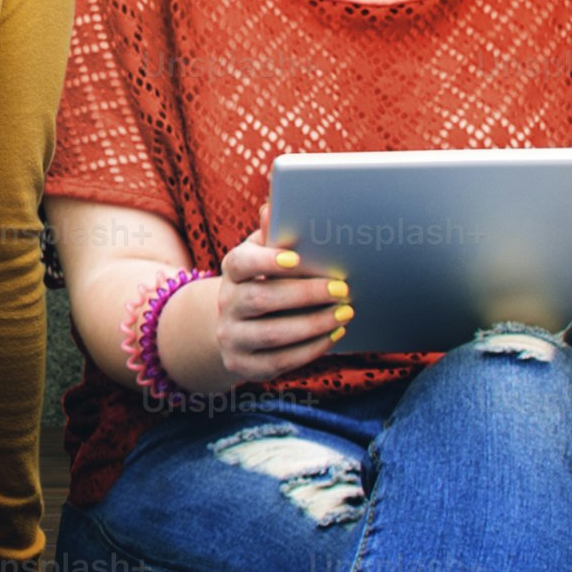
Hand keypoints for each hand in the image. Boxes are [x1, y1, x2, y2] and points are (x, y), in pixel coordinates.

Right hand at [202, 199, 354, 385]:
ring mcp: (231, 338)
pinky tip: (334, 335)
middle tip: (342, 288)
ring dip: (314, 324)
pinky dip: (311, 349)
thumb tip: (272, 206)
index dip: (266, 261)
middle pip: (262, 299)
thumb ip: (271, 235)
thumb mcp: (262, 255)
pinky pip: (279, 361)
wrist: (235, 325)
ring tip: (345, 312)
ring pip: (273, 334)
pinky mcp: (243, 366)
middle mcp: (226, 304)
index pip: (241, 263)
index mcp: (231, 271)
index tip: (295, 258)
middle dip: (305, 294)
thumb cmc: (261, 279)